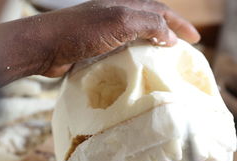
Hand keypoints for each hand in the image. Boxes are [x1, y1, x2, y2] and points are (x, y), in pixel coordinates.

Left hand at [41, 0, 199, 76]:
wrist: (45, 47)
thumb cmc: (80, 31)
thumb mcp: (120, 22)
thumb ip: (148, 25)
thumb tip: (169, 37)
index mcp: (124, 5)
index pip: (160, 11)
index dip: (179, 24)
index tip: (195, 39)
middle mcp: (114, 17)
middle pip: (148, 24)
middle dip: (167, 35)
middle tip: (181, 51)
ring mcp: (102, 34)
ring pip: (132, 41)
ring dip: (148, 49)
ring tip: (161, 63)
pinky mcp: (91, 51)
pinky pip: (117, 55)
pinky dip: (129, 62)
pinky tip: (133, 72)